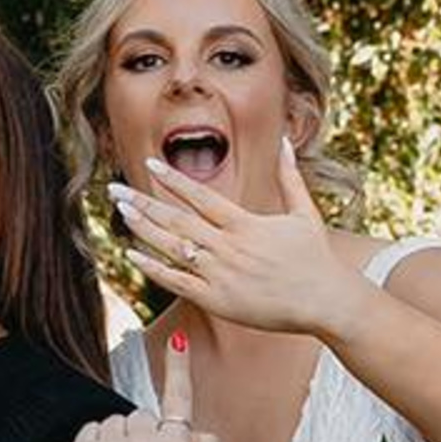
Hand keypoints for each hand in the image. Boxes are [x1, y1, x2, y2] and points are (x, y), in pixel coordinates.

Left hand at [115, 137, 358, 338]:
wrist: (325, 300)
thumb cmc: (316, 258)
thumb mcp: (304, 212)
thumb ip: (290, 176)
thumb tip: (287, 141)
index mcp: (246, 224)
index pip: (201, 196)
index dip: (172, 180)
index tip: (149, 165)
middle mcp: (229, 246)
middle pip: (177, 220)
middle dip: (143, 203)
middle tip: (115, 190)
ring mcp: (221, 274)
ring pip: (173, 248)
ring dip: (143, 230)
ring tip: (121, 214)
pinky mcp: (217, 300)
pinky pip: (177, 282)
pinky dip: (154, 268)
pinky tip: (133, 256)